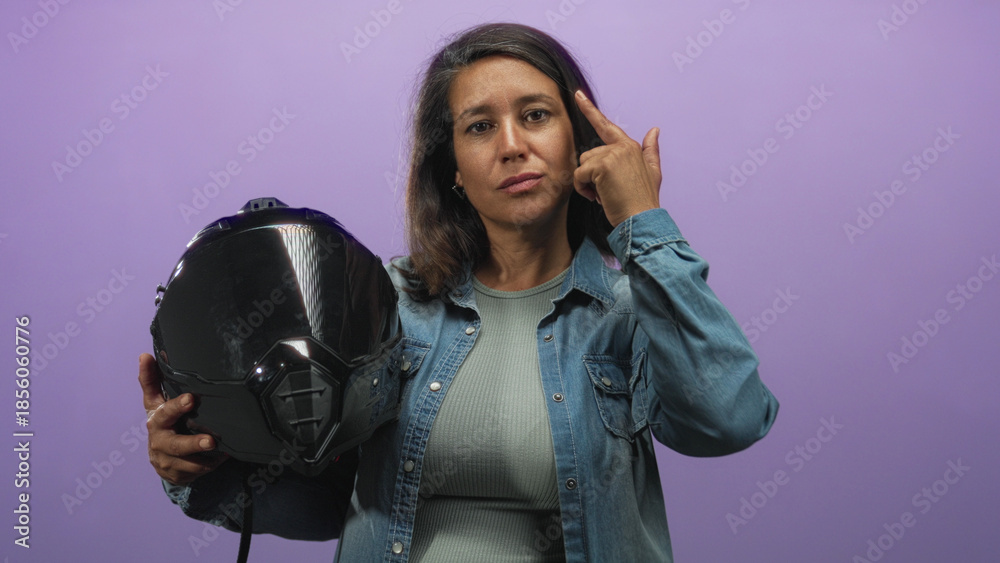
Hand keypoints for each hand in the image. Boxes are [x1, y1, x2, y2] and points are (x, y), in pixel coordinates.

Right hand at [139, 353, 228, 484]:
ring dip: (207, 458)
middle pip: (176, 445)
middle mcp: (159, 441)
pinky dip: (211, 465)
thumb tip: (145, 355)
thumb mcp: (157, 401)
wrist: (161, 455)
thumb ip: (152, 380)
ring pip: (190, 463)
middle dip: (193, 443)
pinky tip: (221, 458)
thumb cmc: (164, 420)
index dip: (176, 406)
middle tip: (211, 441)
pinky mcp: (176, 474)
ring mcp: (166, 461)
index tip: (191, 398)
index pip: (163, 410)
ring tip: (222, 451)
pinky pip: (197, 472)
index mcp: (156, 419)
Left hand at [573, 90, 661, 226]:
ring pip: (582, 166)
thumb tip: (655, 130)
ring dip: (588, 184)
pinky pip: (579, 176)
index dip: (590, 110)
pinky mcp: (603, 166)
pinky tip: (598, 198)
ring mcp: (612, 155)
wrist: (643, 219)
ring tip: (604, 195)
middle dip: (592, 176)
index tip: (578, 95)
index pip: (606, 125)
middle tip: (606, 192)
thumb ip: (651, 150)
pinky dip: (584, 190)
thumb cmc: (644, 200)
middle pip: (588, 155)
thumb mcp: (652, 172)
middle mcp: (622, 147)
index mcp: (630, 147)